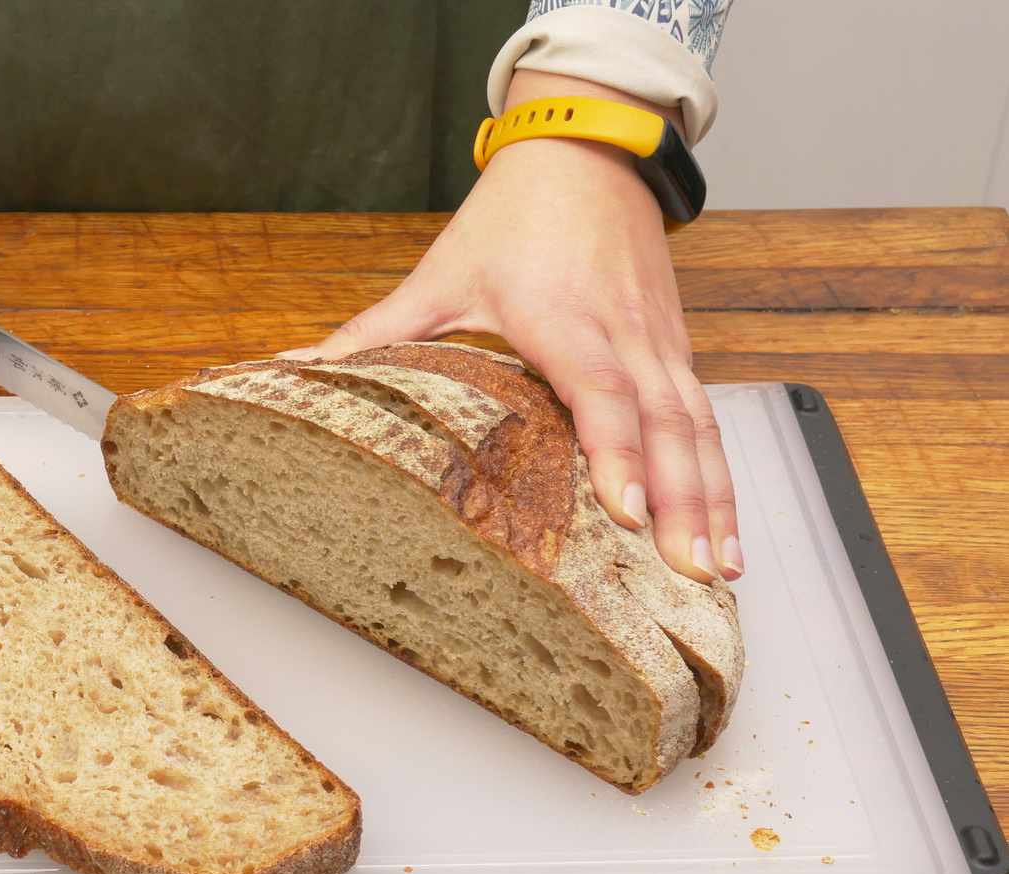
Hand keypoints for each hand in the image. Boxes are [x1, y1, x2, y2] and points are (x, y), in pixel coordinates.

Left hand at [280, 73, 739, 582]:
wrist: (583, 151)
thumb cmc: (512, 216)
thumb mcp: (440, 275)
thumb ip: (374, 332)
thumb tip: (299, 369)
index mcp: (562, 316)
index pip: (600, 390)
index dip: (616, 453)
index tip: (627, 512)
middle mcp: (623, 332)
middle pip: (665, 423)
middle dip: (685, 502)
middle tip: (692, 573)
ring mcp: (658, 341)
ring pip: (699, 425)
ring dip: (714, 498)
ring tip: (720, 569)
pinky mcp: (676, 347)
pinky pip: (706, 416)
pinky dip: (721, 472)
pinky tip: (724, 524)